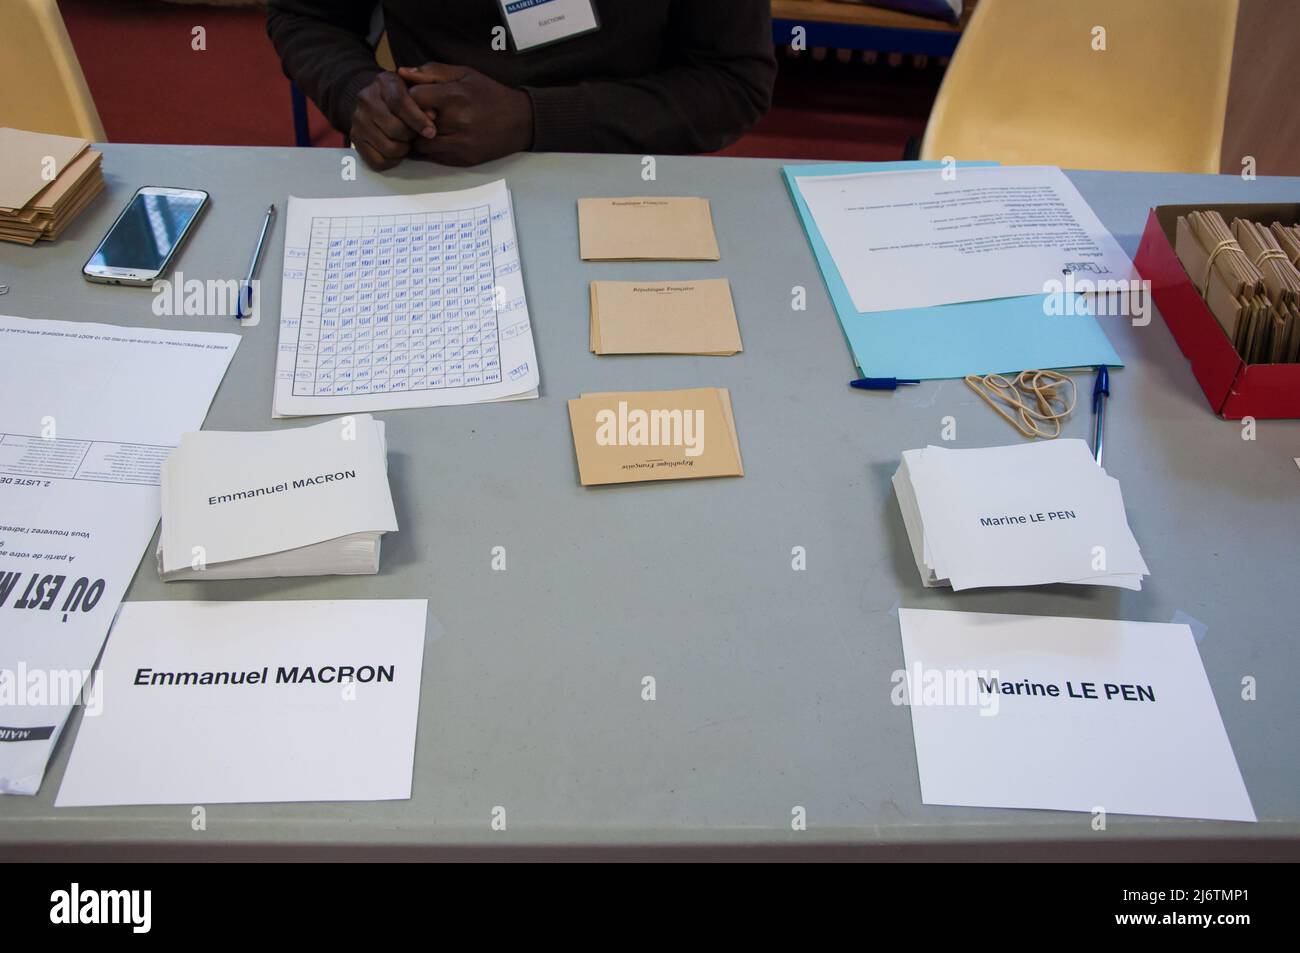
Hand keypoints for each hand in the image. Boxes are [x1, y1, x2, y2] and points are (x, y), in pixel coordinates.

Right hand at [350, 71, 437, 170]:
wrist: (373, 101)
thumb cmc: (401, 96)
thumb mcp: (414, 88)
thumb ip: (425, 98)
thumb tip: (432, 116)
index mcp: (384, 82)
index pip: (400, 102)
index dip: (418, 120)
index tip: (431, 132)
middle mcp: (366, 99)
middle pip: (395, 129)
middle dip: (411, 137)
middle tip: (415, 135)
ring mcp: (358, 120)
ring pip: (388, 148)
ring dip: (403, 150)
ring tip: (406, 142)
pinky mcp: (355, 138)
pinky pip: (378, 161)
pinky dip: (392, 161)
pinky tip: (396, 152)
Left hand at [398, 63, 533, 166]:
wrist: (521, 122)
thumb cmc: (490, 94)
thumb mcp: (464, 74)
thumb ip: (432, 72)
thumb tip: (402, 73)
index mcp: (455, 96)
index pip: (414, 98)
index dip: (410, 98)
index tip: (416, 98)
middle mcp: (457, 121)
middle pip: (414, 123)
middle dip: (413, 119)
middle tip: (418, 115)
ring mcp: (460, 143)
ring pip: (421, 144)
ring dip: (420, 137)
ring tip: (429, 129)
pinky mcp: (464, 159)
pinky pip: (435, 157)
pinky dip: (433, 148)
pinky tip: (441, 139)